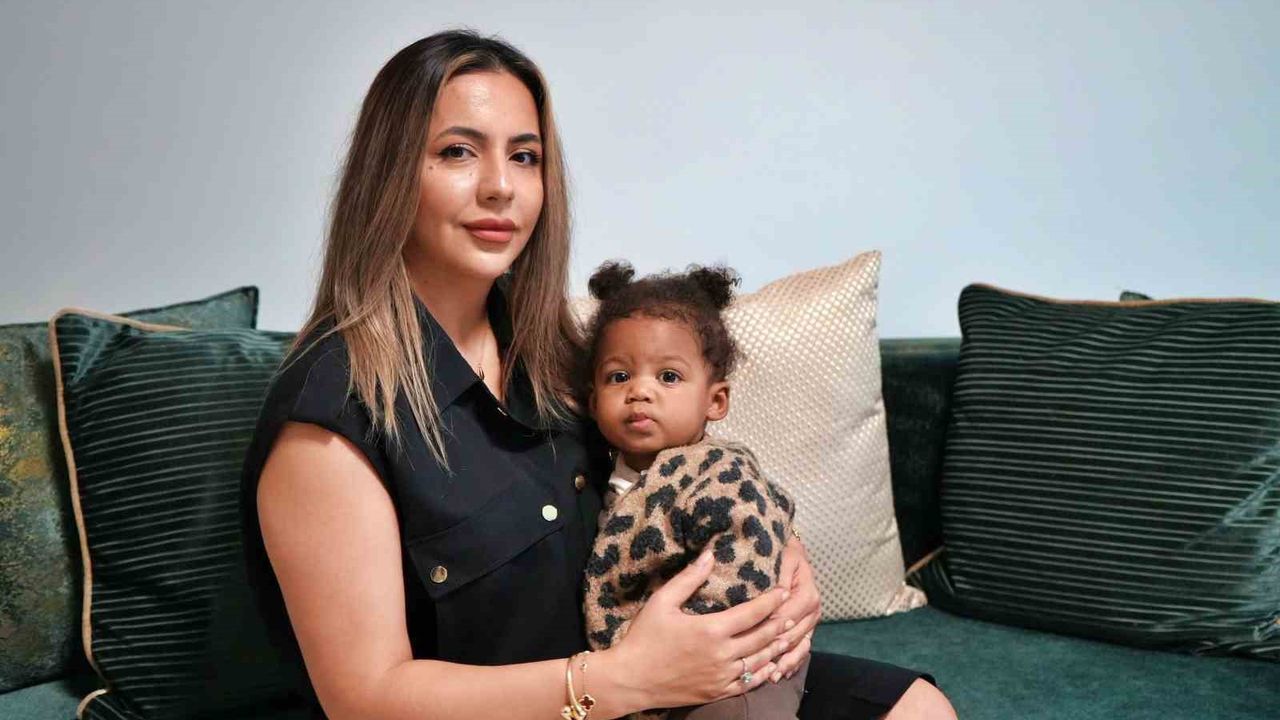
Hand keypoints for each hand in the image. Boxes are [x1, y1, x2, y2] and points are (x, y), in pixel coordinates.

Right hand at [607, 550, 789, 709]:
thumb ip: (689, 578)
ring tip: (788, 635)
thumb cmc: (643, 638)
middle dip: (779, 622)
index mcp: (711, 629)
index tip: (783, 590)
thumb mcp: (662, 602)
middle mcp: (722, 654)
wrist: (631, 680)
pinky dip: (764, 673)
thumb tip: (710, 554)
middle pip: (762, 636)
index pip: (752, 612)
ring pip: (760, 661)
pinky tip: (771, 665)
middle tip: (792, 611)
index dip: (771, 600)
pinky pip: (749, 683)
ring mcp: (722, 676)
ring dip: (776, 647)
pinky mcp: (717, 692)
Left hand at [769, 536, 819, 680]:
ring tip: (770, 676)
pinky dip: (793, 662)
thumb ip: (779, 578)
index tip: (749, 641)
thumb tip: (777, 595)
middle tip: (757, 666)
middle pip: (793, 635)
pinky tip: (781, 674)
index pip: (786, 617)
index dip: (769, 629)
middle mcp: (813, 610)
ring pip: (799, 646)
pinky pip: (803, 648)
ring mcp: (811, 621)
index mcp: (807, 595)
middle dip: (776, 652)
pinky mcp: (807, 627)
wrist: (793, 552)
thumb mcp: (783, 559)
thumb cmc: (783, 554)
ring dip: (786, 662)